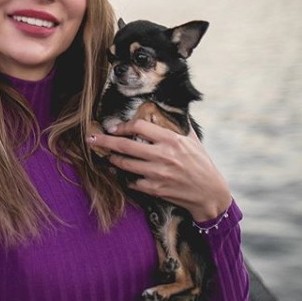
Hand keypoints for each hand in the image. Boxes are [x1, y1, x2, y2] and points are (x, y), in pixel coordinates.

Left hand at [87, 119, 231, 221]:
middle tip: (91, 138)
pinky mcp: (155, 189)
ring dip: (112, 159)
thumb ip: (178, 124)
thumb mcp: (193, 140)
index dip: (123, 126)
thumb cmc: (201, 163)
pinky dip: (124, 178)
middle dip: (105, 141)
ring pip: (125, 164)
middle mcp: (163, 155)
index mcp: (171, 140)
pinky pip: (132, 182)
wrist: (210, 193)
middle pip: (126, 145)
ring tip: (106, 155)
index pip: (140, 126)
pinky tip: (120, 174)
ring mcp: (158, 173)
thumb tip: (167, 107)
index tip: (113, 128)